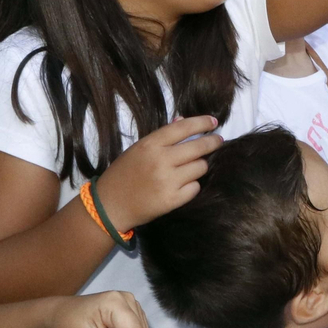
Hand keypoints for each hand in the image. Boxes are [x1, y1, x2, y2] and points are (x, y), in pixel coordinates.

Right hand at [97, 116, 221, 230]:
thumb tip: (182, 120)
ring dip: (199, 166)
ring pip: (201, 167)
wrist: (109, 206)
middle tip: (218, 141)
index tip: (213, 122)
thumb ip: (161, 137)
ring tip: (190, 168)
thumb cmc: (123, 174)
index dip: (202, 123)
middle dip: (212, 142)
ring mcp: (168, 181)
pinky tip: (182, 185)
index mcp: (150, 145)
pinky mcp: (173, 200)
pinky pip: (195, 187)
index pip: (183, 128)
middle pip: (199, 147)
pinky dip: (192, 185)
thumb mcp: (137, 150)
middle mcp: (161, 161)